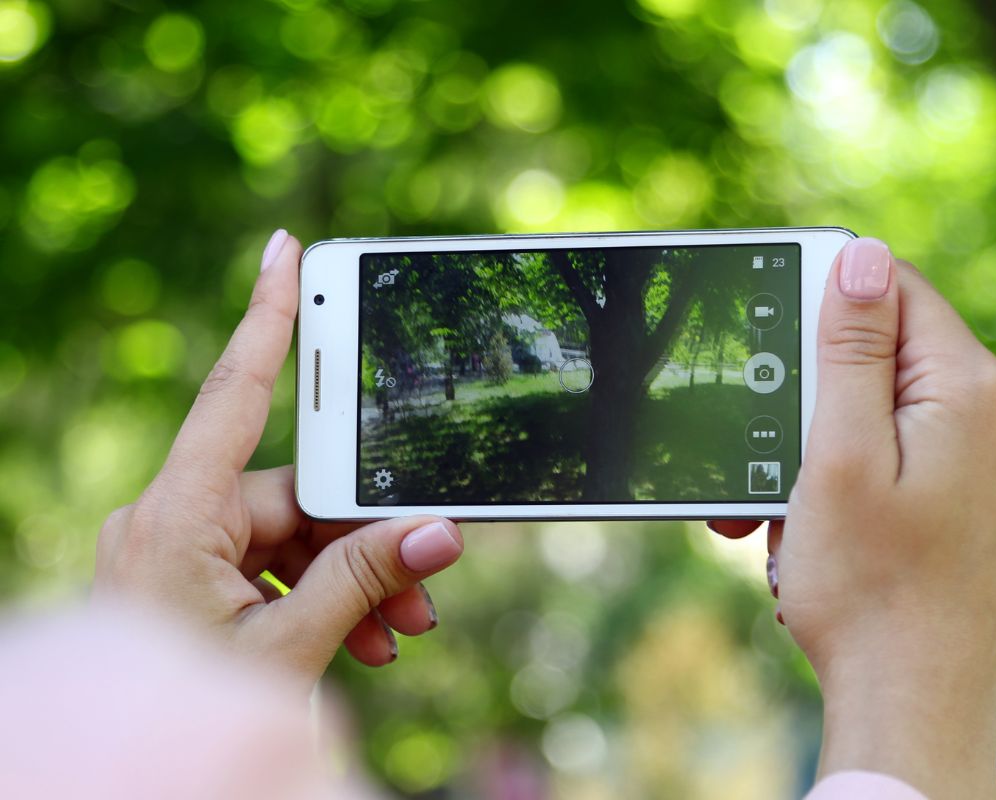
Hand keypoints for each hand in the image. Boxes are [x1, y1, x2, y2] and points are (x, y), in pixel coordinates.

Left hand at [95, 230, 464, 685]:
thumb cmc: (182, 716)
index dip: (266, 316)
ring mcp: (176, 551)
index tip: (286, 249)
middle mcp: (169, 520)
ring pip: (290, 537)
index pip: (233, 396)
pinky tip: (360, 642)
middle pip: (294, 494)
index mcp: (172, 518)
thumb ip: (364, 580)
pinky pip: (267, 565)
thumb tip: (441, 529)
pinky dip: (314, 598)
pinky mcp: (186, 579)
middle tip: (424, 587)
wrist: (119, 779)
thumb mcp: (287, 650)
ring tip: (400, 632)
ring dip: (350, 581)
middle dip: (367, 541)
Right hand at [711, 238, 995, 798]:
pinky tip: (810, 529)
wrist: (915, 705)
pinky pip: (898, 452)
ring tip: (776, 514)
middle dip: (806, 401)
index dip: (820, 311)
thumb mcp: (839, 455)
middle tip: (756, 464)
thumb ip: (852, 349)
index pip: (893, 290)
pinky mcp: (978, 492)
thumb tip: (862, 255)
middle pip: (883, 356)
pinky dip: (846, 477)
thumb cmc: (869, 592)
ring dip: (815, 449)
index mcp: (975, 390)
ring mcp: (995, 457)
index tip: (769, 358)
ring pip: (881, 410)